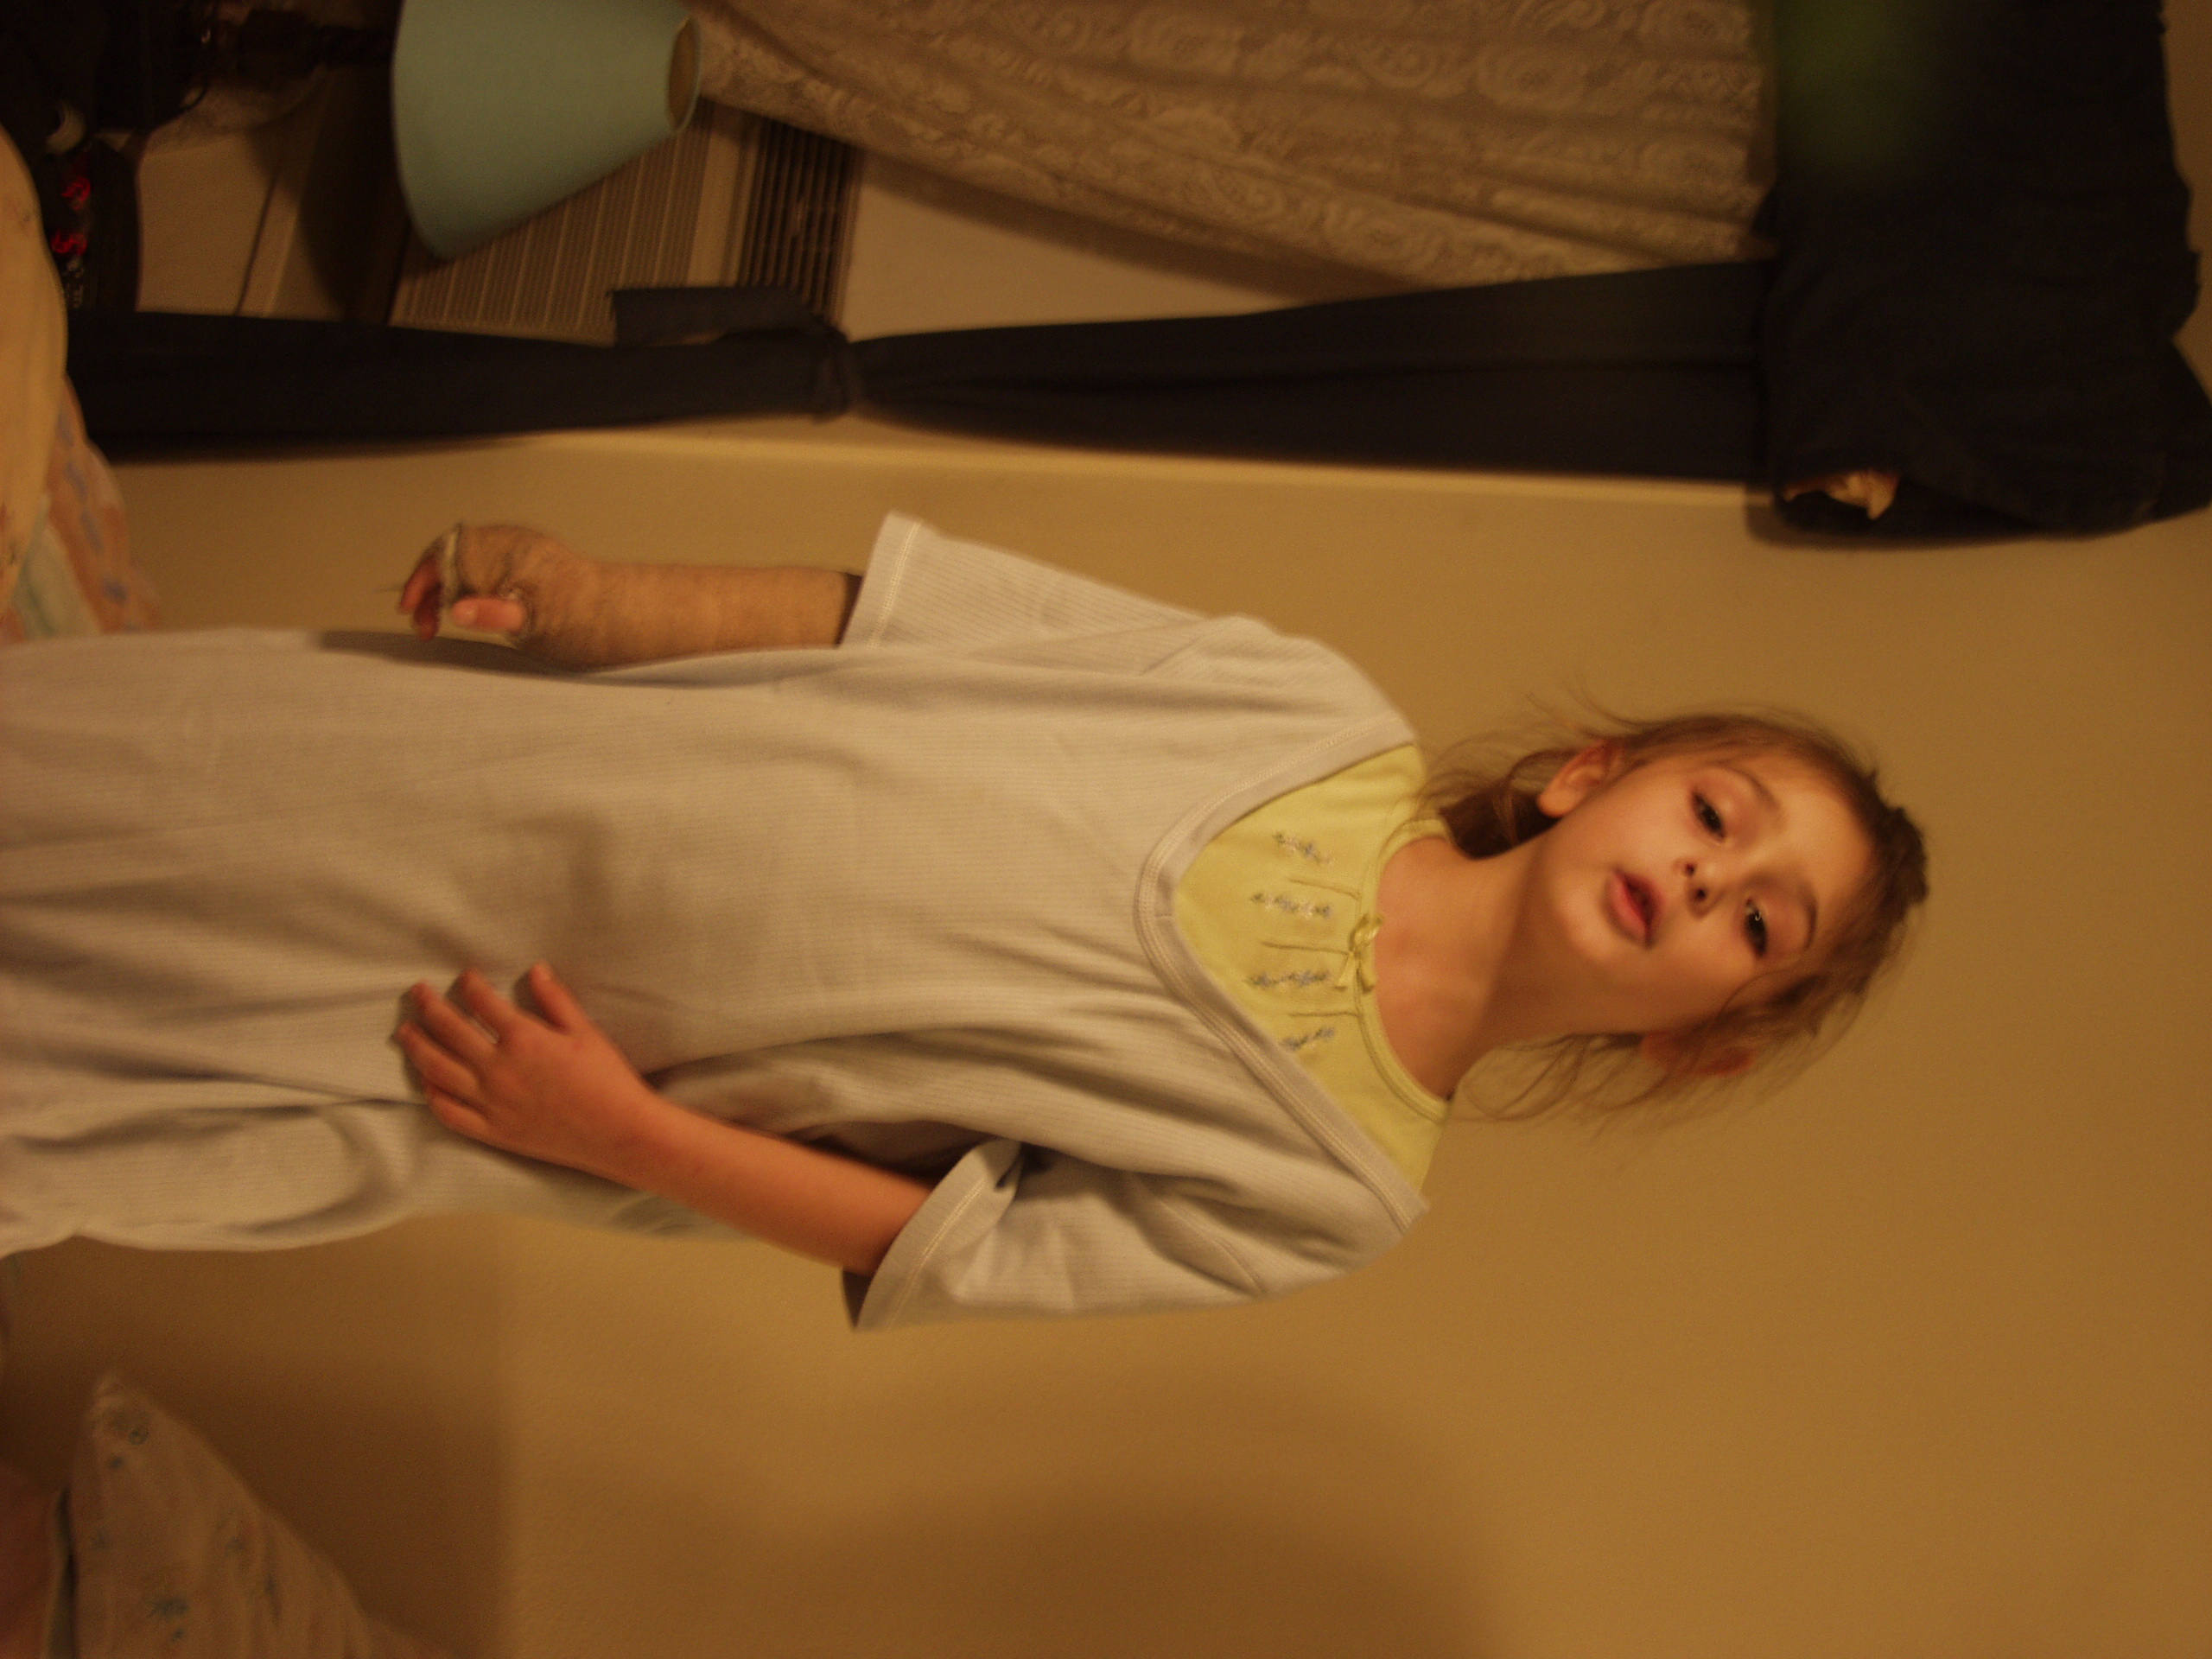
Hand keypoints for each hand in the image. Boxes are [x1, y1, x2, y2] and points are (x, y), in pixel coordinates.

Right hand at [396, 525, 569, 641]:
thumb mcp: (534, 622)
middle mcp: (507, 542)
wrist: (615, 610)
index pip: (444, 555)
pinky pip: (481, 567)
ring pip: (463, 563)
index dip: (421, 581)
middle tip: (425, 625)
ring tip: (438, 622)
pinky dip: (464, 588)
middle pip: (449, 557)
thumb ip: (494, 613)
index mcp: (504, 549)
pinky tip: (464, 610)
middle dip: (430, 590)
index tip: (410, 609)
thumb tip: (458, 610)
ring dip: (445, 591)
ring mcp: (515, 550)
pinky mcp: (522, 563)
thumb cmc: (580, 616)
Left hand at [396, 963, 662, 1178]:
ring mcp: (491, 1102)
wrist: (617, 1132)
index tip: (464, 977)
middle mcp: (498, 1068)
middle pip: (450, 1031)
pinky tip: (427, 1082)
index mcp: (523, 1038)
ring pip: (438, 1071)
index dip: (470, 985)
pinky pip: (450, 1113)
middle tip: (417, 992)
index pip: (483, 1002)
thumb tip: (536, 970)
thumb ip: (555, 1000)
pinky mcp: (492, 1130)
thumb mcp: (586, 1032)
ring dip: (418, 1047)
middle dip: (429, 1007)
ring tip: (405, 1032)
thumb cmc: (607, 1079)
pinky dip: (433, 1096)